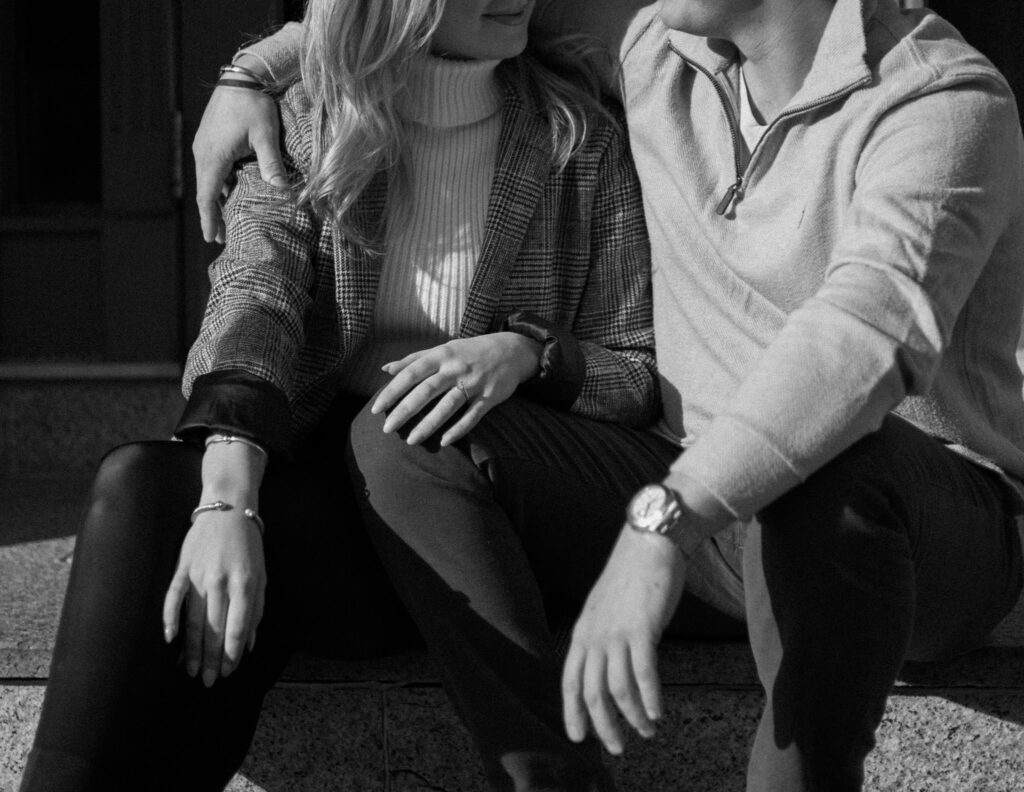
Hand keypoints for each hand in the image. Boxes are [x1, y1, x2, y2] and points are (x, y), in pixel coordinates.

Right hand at [162, 509, 265, 686]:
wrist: (228, 509)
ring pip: (193, 620)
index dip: (232, 654)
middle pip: (214, 629)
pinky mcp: (182, 568)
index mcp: (246, 584)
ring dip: (192, 649)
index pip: (237, 629)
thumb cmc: (249, 546)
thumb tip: (250, 644)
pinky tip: (170, 640)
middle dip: (211, 660)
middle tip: (208, 683)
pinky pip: (173, 598)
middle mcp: (222, 582)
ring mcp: (199, 575)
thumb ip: (257, 610)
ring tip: (190, 672)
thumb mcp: (262, 576)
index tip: (228, 672)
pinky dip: (170, 620)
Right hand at [192, 82, 286, 243]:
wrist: (241, 76)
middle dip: (212, 215)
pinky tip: (227, 192)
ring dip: (215, 200)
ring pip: (208, 180)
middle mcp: (203, 153)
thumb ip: (272, 165)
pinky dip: (217, 185)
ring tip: (223, 220)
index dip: (209, 219)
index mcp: (213, 156)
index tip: (212, 239)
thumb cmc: (254, 106)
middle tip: (220, 238)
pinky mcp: (208, 139)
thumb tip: (282, 193)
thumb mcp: (266, 136)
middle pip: (206, 192)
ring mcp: (203, 145)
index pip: (207, 196)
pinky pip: (211, 168)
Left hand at [370, 332, 541, 445]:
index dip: (392, 391)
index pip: (411, 373)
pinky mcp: (490, 397)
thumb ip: (414, 359)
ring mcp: (474, 383)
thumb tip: (385, 369)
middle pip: (426, 390)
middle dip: (405, 410)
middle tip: (387, 429)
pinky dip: (459, 429)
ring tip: (411, 440)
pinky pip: (473, 416)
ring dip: (429, 424)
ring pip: (448, 405)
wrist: (513, 350)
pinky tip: (445, 441)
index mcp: (441, 355)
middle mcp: (456, 368)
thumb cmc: (470, 351)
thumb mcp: (443, 349)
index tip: (376, 408)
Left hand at [561, 526, 686, 754]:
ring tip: (647, 731)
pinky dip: (651, 698)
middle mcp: (594, 636)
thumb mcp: (604, 609)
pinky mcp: (642, 629)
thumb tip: (609, 665)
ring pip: (619, 689)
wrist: (648, 543)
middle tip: (618, 748)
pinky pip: (644, 674)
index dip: (573, 713)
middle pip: (592, 693)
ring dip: (633, 717)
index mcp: (582, 632)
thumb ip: (603, 636)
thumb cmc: (630, 576)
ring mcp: (617, 633)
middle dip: (604, 726)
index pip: (570, 682)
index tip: (578, 738)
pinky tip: (658, 713)